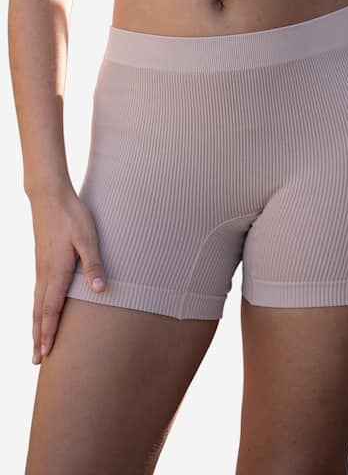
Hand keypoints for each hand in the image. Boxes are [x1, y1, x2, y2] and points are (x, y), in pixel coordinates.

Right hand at [29, 186, 105, 363]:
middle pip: (39, 312)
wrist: (49, 197)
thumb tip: (100, 291)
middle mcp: (44, 273)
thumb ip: (93, 264)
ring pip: (36, 304)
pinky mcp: (42, 262)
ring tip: (36, 344)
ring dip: (36, 326)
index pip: (51, 309)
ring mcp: (40, 268)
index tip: (47, 354)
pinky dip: (37, 310)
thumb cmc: (72, 216)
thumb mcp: (88, 238)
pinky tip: (40, 313)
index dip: (49, 332)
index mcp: (56, 271)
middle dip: (38, 337)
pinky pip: (37, 293)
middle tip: (37, 361)